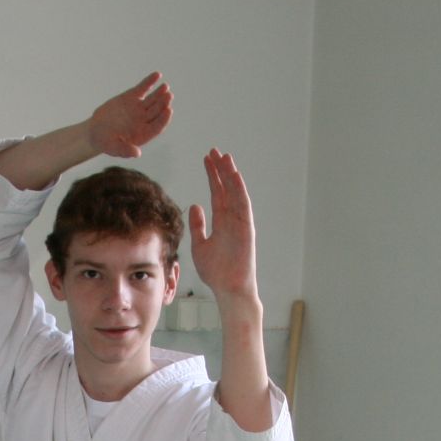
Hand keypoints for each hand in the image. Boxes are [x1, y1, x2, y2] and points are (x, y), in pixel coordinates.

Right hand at [85, 72, 172, 158]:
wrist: (96, 131)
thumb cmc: (106, 142)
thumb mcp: (113, 148)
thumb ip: (125, 150)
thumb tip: (137, 153)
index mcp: (144, 133)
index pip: (157, 126)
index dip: (163, 119)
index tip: (168, 110)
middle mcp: (144, 120)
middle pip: (157, 111)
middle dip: (163, 103)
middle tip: (168, 95)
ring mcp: (139, 108)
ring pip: (152, 99)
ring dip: (159, 93)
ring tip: (165, 87)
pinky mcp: (132, 97)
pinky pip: (143, 88)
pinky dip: (149, 82)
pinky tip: (157, 75)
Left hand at [189, 150, 258, 304]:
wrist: (228, 289)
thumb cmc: (216, 272)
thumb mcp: (200, 245)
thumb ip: (197, 226)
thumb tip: (194, 206)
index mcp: (222, 222)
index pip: (217, 193)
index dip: (212, 175)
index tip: (207, 159)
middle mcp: (232, 219)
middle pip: (227, 188)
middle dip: (221, 170)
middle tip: (214, 151)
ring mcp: (240, 222)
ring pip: (236, 193)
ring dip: (231, 175)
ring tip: (224, 157)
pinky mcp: (246, 228)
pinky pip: (244, 205)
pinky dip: (239, 190)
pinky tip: (234, 176)